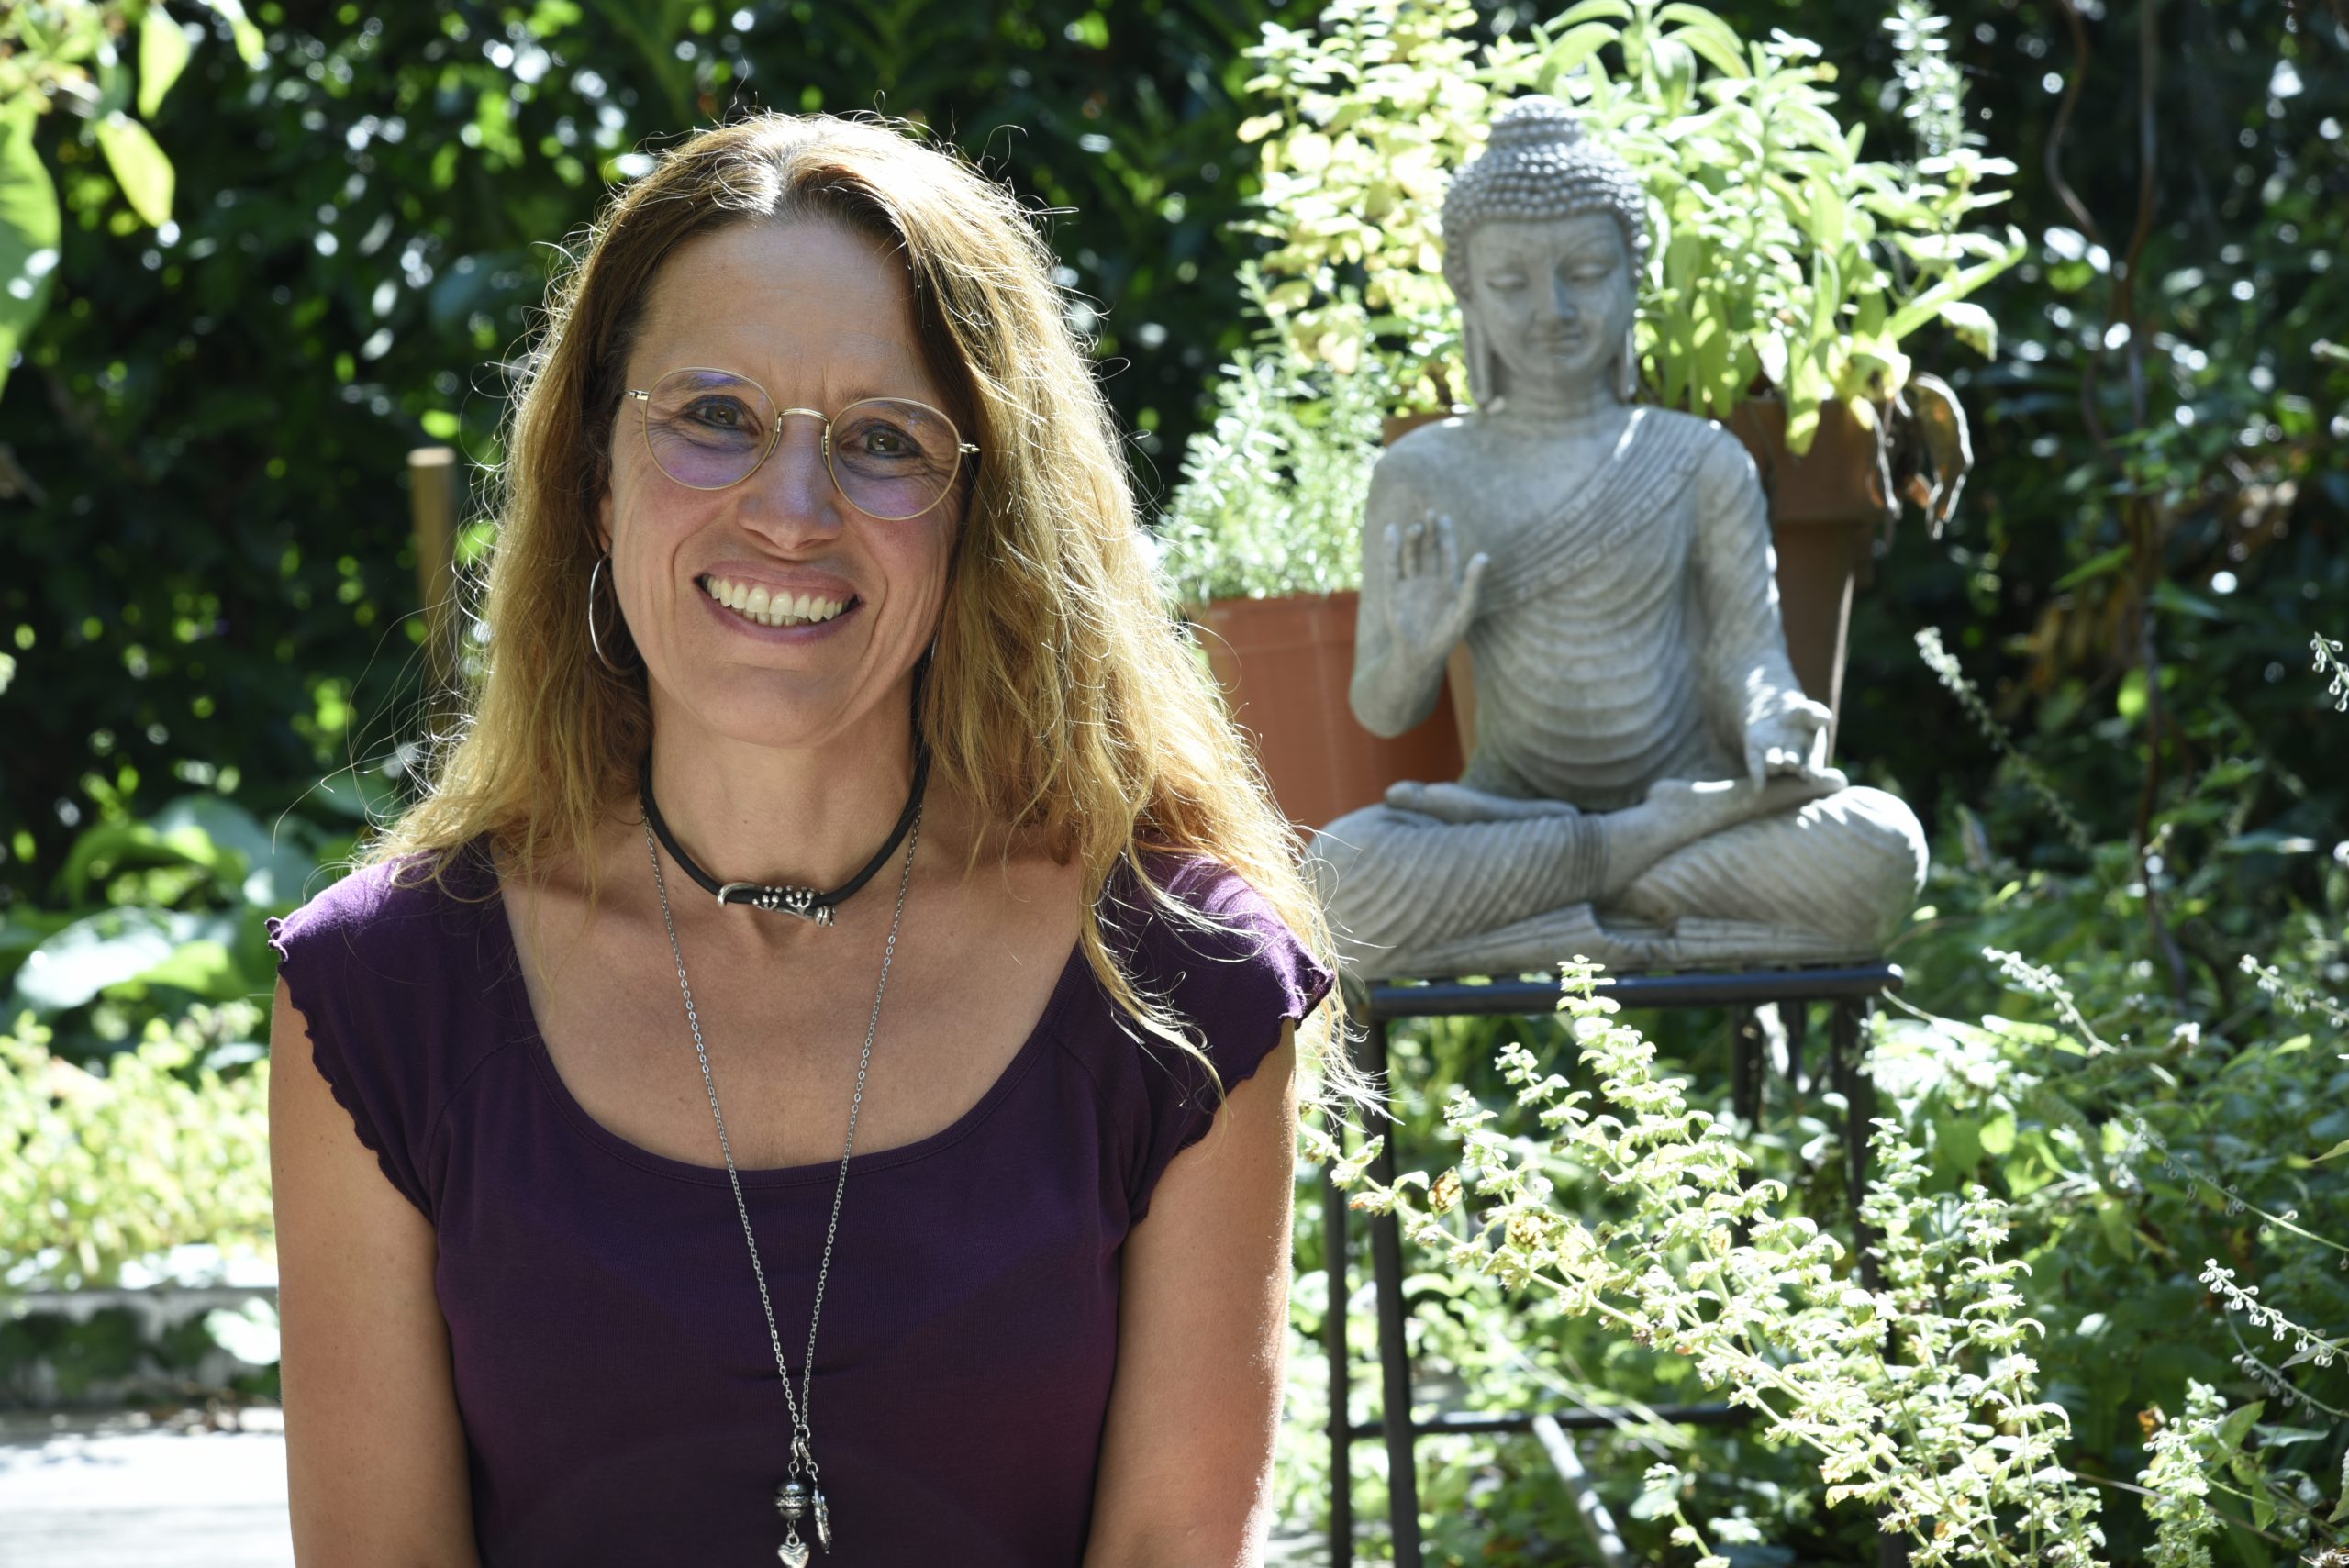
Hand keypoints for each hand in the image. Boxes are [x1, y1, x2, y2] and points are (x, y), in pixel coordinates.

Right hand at [1381, 511, 1488, 670]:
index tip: (1445, 518)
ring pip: (1411, 555)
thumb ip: (1473, 583)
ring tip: (1418, 527)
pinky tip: (1391, 531)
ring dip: (1413, 540)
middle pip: (1429, 549)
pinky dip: (1391, 549)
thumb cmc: (1446, 636)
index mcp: (1448, 582)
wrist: (1420, 655)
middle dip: (1430, 531)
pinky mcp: (1394, 591)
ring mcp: (1410, 584)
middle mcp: (1429, 579)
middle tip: (1431, 512)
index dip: (1446, 535)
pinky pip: (1392, 566)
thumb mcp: (1465, 609)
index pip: (1447, 553)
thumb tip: (1484, 556)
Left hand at [1743, 696, 1837, 787]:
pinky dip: (1757, 776)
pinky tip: (1757, 788)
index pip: (1814, 759)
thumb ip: (1816, 714)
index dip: (1814, 767)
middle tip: (1791, 762)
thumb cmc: (1797, 715)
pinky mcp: (1755, 756)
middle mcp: (1793, 760)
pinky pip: (1756, 767)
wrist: (1773, 714)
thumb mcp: (1807, 711)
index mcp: (1811, 750)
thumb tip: (1827, 719)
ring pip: (1773, 764)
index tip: (1813, 774)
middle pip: (1793, 763)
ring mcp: (1773, 759)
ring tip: (1773, 762)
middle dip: (1792, 764)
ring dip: (1773, 764)